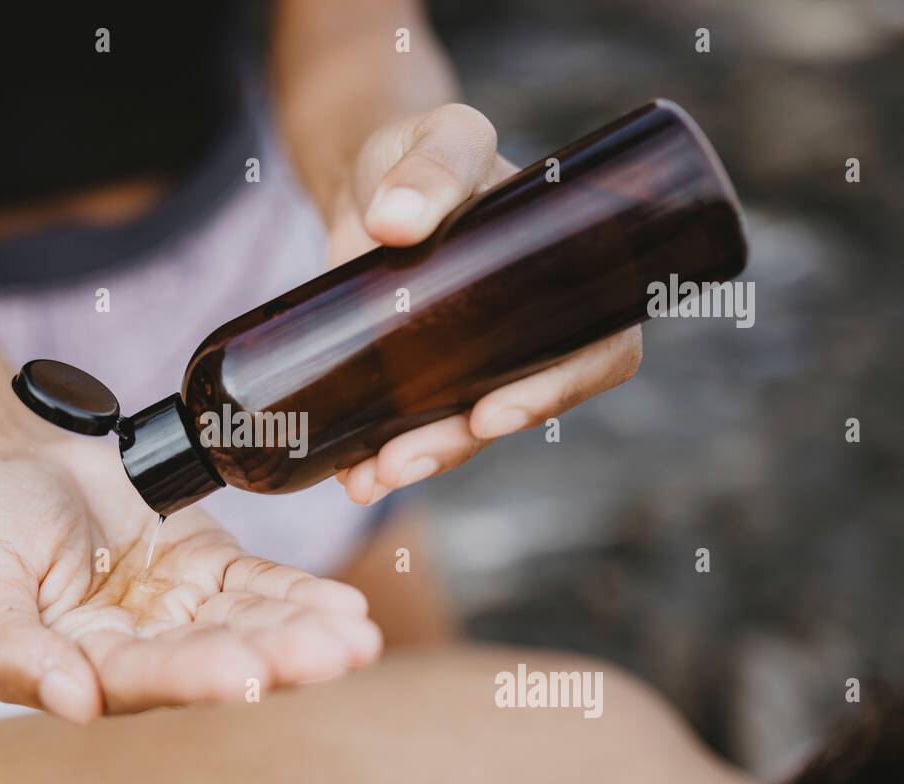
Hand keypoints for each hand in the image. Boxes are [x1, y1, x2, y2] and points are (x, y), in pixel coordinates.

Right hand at [0, 442, 380, 719]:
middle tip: (333, 656)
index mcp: (82, 664)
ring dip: (304, 632)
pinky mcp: (211, 568)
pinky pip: (260, 584)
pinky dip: (301, 594)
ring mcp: (181, 607)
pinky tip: (344, 608)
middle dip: (275, 658)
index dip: (194, 675)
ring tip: (356, 637)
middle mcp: (141, 647)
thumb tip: (73, 704)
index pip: (142, 679)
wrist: (22, 456)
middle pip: (214, 658)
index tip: (245, 673)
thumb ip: (13, 649)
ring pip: (248, 625)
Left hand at [325, 103, 642, 504]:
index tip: (493, 415)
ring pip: (467, 428)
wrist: (362, 180)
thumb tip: (393, 222)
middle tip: (404, 462)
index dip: (559, 390)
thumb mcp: (434, 138)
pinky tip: (350, 474)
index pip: (597, 348)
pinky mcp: (423, 373)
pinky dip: (381, 454)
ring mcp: (476, 357)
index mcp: (569, 271)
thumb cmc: (418, 149)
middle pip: (522, 404)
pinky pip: (417, 425)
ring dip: (421, 458)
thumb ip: (428, 165)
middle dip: (463, 443)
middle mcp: (530, 326)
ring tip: (367, 481)